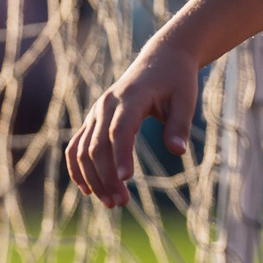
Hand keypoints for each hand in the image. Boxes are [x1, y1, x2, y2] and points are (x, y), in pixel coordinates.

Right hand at [66, 38, 202, 208]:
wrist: (160, 59)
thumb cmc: (176, 80)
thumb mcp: (186, 99)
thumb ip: (180, 125)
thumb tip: (178, 152)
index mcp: (130, 98)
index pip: (119, 130)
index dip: (120, 156)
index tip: (126, 181)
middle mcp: (106, 105)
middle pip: (97, 146)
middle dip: (106, 177)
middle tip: (121, 203)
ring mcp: (95, 113)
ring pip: (82, 150)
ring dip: (92, 179)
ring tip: (110, 202)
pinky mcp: (93, 120)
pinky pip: (76, 147)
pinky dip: (77, 169)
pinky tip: (88, 190)